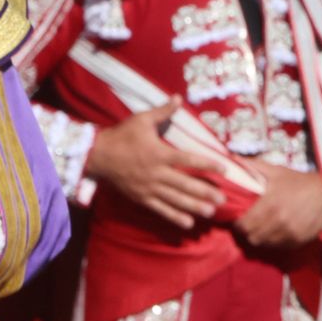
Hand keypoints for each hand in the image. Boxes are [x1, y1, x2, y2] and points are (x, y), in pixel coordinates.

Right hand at [84, 98, 223, 228]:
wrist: (96, 155)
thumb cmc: (120, 136)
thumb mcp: (141, 120)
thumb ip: (163, 111)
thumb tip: (179, 97)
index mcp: (160, 153)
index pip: (189, 160)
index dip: (208, 165)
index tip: (225, 170)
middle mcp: (156, 173)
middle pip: (185, 184)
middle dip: (205, 192)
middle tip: (223, 200)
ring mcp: (148, 187)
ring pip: (175, 199)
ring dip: (194, 206)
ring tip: (210, 212)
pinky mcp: (140, 197)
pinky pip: (160, 209)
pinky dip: (174, 216)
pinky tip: (188, 223)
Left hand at [235, 159, 321, 249]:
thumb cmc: (299, 181)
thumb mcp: (276, 171)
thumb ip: (252, 166)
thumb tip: (231, 159)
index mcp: (270, 205)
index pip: (244, 225)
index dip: (237, 224)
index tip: (238, 220)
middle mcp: (280, 221)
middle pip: (252, 236)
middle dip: (247, 231)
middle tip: (248, 225)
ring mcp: (291, 232)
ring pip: (264, 243)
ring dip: (260, 237)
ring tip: (261, 229)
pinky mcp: (300, 239)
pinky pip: (280, 246)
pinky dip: (275, 241)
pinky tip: (275, 232)